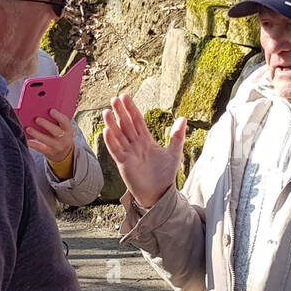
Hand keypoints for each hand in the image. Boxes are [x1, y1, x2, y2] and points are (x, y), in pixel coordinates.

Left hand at [26, 109, 75, 164]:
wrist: (64, 152)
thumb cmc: (61, 134)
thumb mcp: (64, 128)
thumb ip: (57, 120)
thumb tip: (42, 110)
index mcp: (68, 129)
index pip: (65, 122)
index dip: (58, 116)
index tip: (51, 110)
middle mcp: (65, 138)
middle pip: (56, 131)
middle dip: (46, 124)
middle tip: (37, 119)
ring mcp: (57, 146)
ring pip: (46, 140)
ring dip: (36, 134)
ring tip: (28, 128)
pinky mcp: (49, 152)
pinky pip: (40, 148)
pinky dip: (32, 144)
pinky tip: (26, 140)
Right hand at [102, 93, 186, 208]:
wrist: (159, 194)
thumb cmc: (165, 175)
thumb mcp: (174, 153)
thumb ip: (177, 136)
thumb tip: (183, 118)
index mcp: (146, 141)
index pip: (137, 121)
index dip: (131, 109)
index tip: (125, 97)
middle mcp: (135, 145)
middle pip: (126, 125)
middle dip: (120, 113)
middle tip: (114, 99)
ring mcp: (128, 154)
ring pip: (119, 136)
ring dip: (112, 124)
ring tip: (106, 112)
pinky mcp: (124, 164)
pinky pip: (116, 151)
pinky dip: (111, 141)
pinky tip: (107, 131)